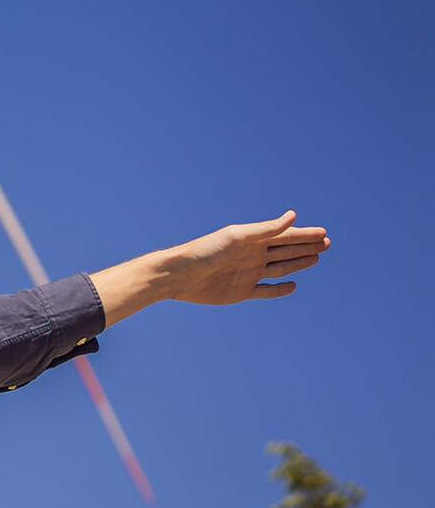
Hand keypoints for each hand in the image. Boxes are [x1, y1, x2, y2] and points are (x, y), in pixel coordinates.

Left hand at [163, 211, 328, 305]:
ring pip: (279, 268)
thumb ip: (265, 229)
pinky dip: (279, 290)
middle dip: (305, 246)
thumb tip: (293, 216)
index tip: (324, 233)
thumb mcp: (237, 237)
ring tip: (316, 257)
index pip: (283, 236)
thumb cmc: (205, 251)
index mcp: (251, 240)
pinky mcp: (241, 292)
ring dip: (298, 263)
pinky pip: (265, 291)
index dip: (304, 234)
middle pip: (284, 250)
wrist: (179, 275)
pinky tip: (293, 286)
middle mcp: (251, 255)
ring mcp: (247, 274)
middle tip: (327, 243)